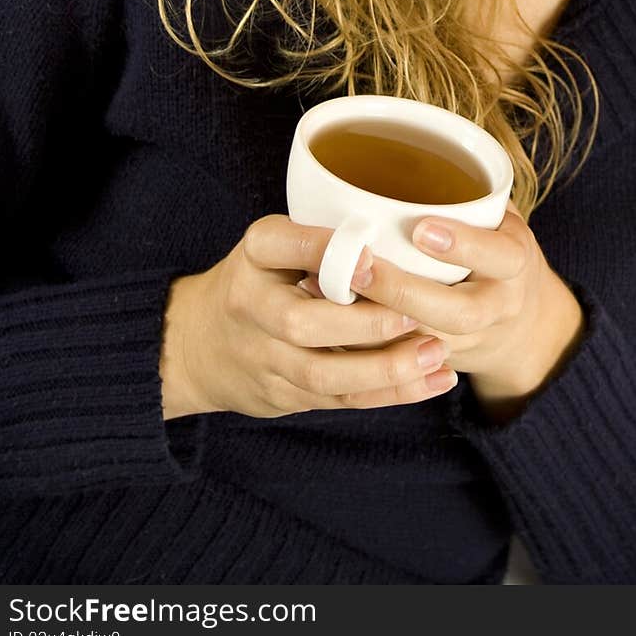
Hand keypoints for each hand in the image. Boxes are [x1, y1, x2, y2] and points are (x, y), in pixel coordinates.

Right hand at [158, 215, 457, 419]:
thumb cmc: (261, 278)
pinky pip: (340, 401)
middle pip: (302, 325)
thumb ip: (320, 239)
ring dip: (386, 369)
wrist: (199, 343)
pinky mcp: (284, 398)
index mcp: (254, 255)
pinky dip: (391, 394)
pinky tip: (435, 380)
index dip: (322, 252)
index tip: (370, 256)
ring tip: (436, 352)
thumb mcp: (276, 243)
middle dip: (364, 325)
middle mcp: (251, 307)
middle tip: (417, 316)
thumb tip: (393, 235)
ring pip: (324, 375)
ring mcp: (264, 360)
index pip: (280, 247)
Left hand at [298, 205, 585, 419]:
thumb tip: (412, 139)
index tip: (421, 227)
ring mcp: (471, 342)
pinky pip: (403, 363)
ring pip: (425, 345)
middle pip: (458, 313)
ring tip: (330, 293)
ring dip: (376, 322)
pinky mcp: (440, 364)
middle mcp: (499, 306)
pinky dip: (365, 346)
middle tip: (360, 267)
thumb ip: (468, 190)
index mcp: (515, 261)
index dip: (464, 244)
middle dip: (406, 291)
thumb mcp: (499, 217)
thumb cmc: (496, 250)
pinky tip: (326, 322)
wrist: (522, 327)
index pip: (499, 255)